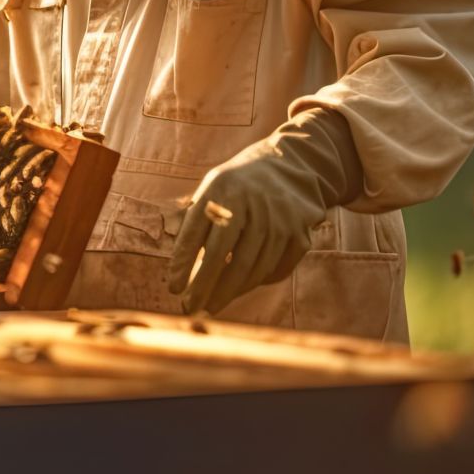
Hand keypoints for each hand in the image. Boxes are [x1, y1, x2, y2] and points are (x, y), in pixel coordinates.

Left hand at [166, 108, 362, 314]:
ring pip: (252, 269)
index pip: (198, 233)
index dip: (184, 264)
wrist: (288, 166)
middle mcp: (253, 205)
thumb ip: (196, 224)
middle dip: (206, 287)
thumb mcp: (211, 190)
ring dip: (229, 292)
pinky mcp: (300, 235)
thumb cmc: (235, 186)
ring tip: (212, 305)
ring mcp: (280, 221)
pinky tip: (242, 288)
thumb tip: (180, 272)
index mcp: (223, 190)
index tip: (173, 288)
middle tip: (191, 308)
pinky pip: (276, 270)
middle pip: (226, 257)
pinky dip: (257, 283)